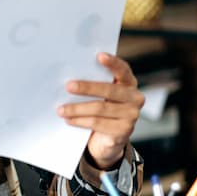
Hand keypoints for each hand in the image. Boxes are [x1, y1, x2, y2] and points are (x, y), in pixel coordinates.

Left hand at [57, 52, 143, 169]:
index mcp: (129, 83)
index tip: (99, 55)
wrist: (109, 139)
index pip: (123, 70)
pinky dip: (80, 121)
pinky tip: (69, 120)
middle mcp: (135, 98)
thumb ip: (95, 82)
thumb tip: (70, 76)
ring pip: (100, 108)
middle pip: (109, 90)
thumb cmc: (102, 109)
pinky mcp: (123, 131)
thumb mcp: (101, 95)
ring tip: (61, 109)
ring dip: (77, 108)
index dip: (112, 63)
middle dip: (86, 87)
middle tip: (68, 86)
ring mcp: (131, 115)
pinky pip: (98, 123)